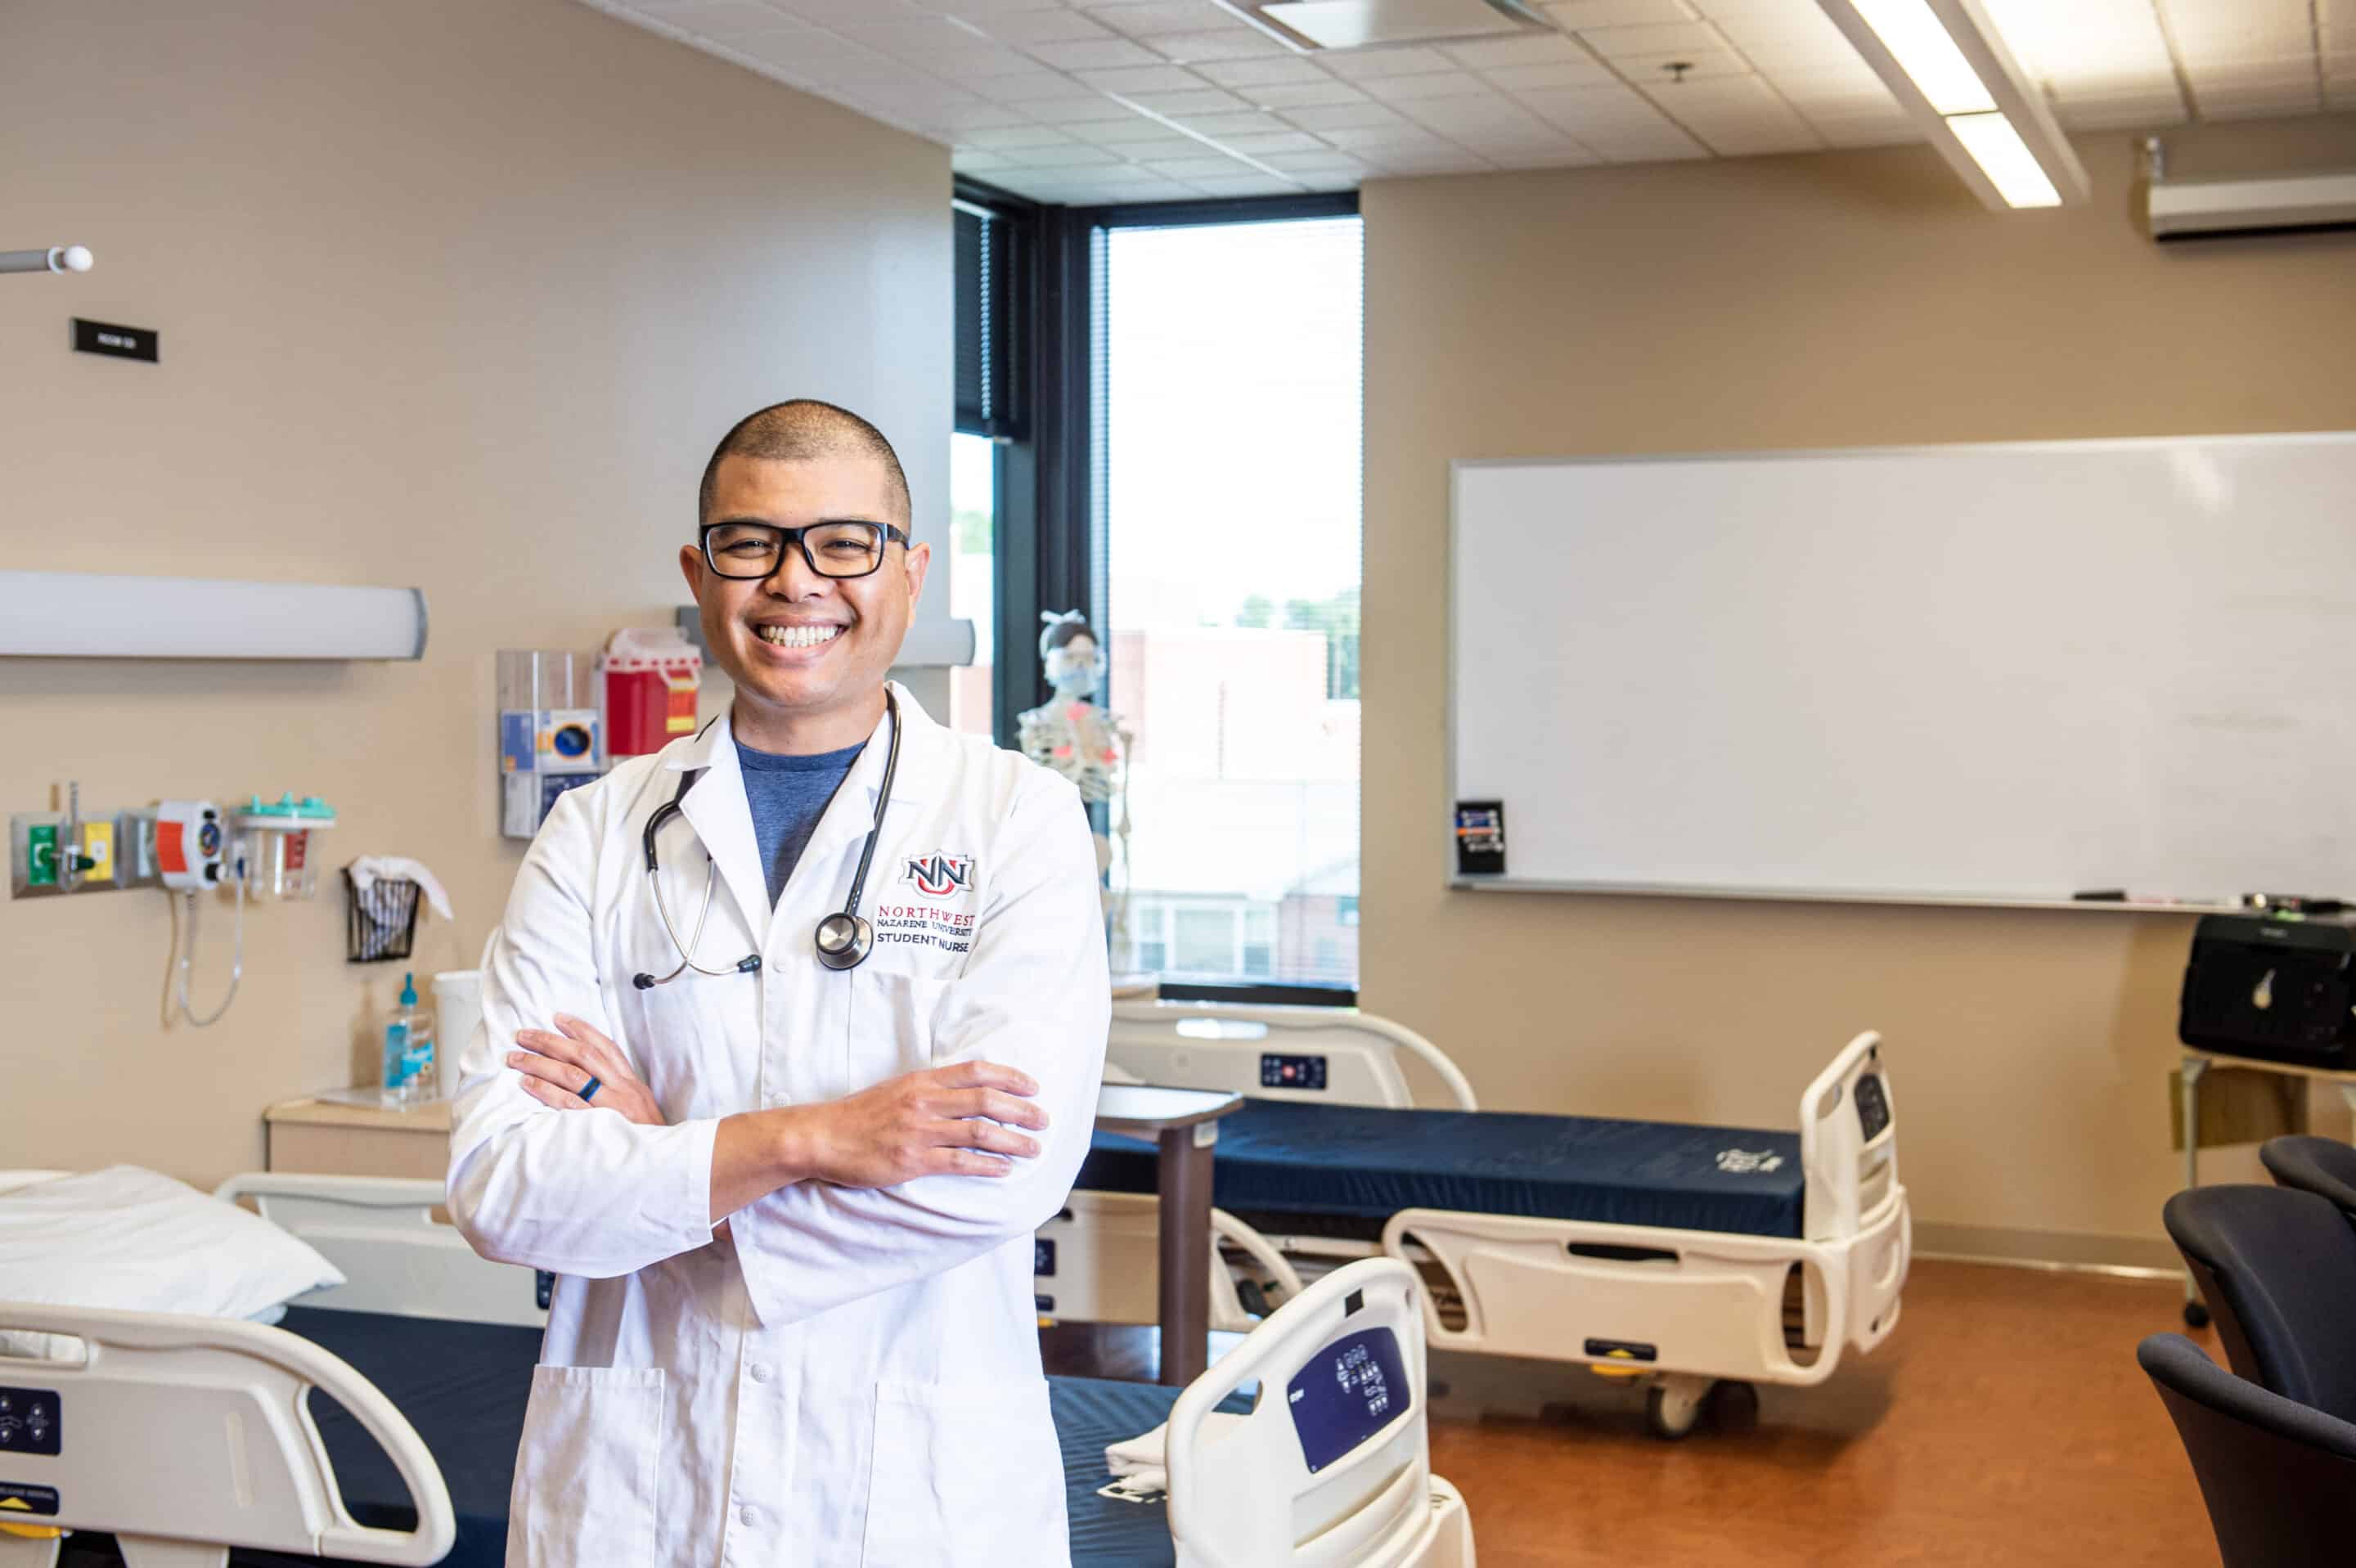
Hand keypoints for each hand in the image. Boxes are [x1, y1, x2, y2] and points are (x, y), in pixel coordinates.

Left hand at [509, 1014, 663, 1127]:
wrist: (663, 1166)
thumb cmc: (647, 1140)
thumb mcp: (641, 1109)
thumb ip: (619, 1091)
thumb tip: (589, 1077)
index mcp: (632, 1083)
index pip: (606, 1047)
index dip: (581, 1029)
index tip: (557, 1018)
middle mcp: (623, 1090)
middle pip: (583, 1055)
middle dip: (551, 1042)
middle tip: (524, 1035)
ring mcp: (612, 1107)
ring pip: (572, 1075)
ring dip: (540, 1063)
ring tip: (516, 1058)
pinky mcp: (600, 1126)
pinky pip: (568, 1103)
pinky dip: (546, 1090)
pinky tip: (528, 1084)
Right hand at [779, 1061, 1048, 1188]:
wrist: (822, 1136)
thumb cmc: (859, 1114)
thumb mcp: (897, 1087)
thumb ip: (930, 1088)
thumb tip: (967, 1090)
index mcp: (922, 1080)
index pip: (977, 1071)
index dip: (1011, 1077)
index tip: (1033, 1086)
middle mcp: (925, 1101)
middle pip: (987, 1100)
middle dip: (1022, 1110)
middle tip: (1043, 1119)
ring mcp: (920, 1131)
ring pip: (980, 1132)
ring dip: (1013, 1140)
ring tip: (1033, 1148)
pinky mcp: (913, 1160)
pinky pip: (960, 1162)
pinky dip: (987, 1165)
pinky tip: (1004, 1169)